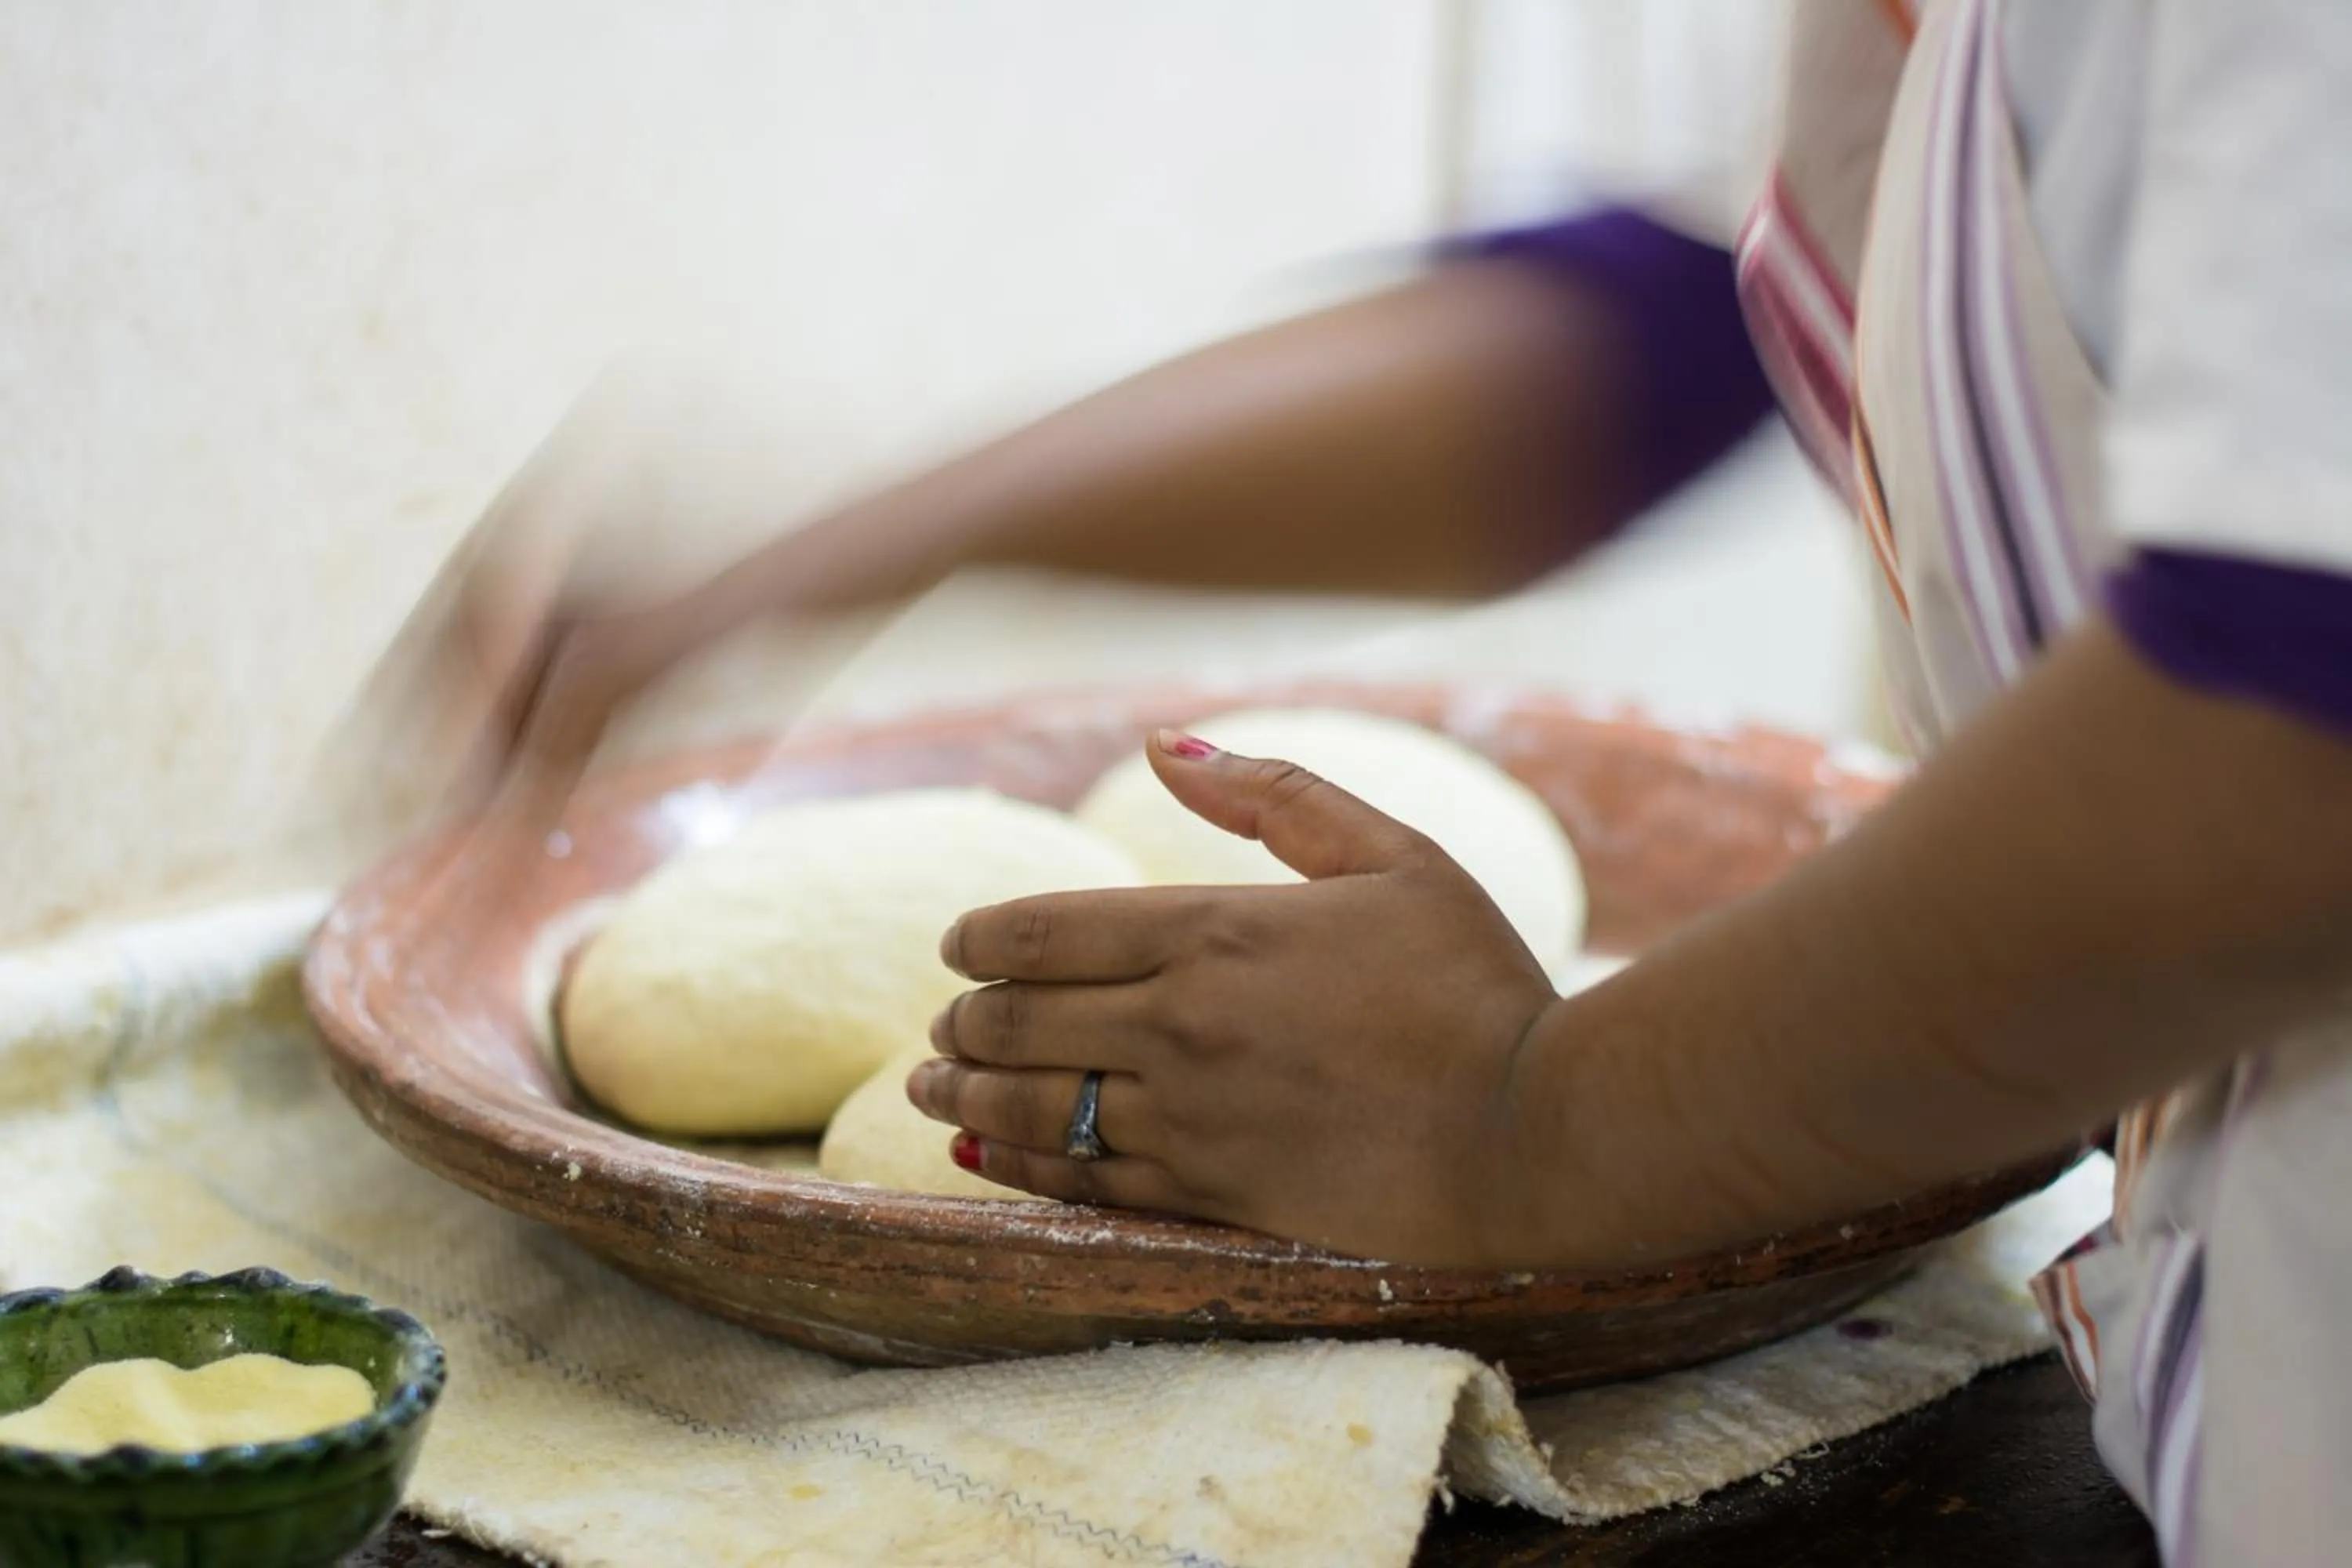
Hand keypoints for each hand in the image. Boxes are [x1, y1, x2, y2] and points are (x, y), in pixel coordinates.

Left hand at [908, 730, 1563, 1266]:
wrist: (1535, 1129)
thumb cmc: (1475, 981)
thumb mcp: (1394, 854)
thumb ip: (1275, 795)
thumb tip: (1163, 749)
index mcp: (1214, 929)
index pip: (1040, 930)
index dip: (979, 937)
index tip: (958, 945)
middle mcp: (1179, 1023)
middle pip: (1015, 1018)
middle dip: (963, 1018)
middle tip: (944, 1023)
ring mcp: (1188, 1115)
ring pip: (1030, 1104)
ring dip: (961, 1095)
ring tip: (928, 1089)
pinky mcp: (1210, 1191)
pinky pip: (1080, 1180)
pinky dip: (1014, 1168)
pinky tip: (979, 1157)